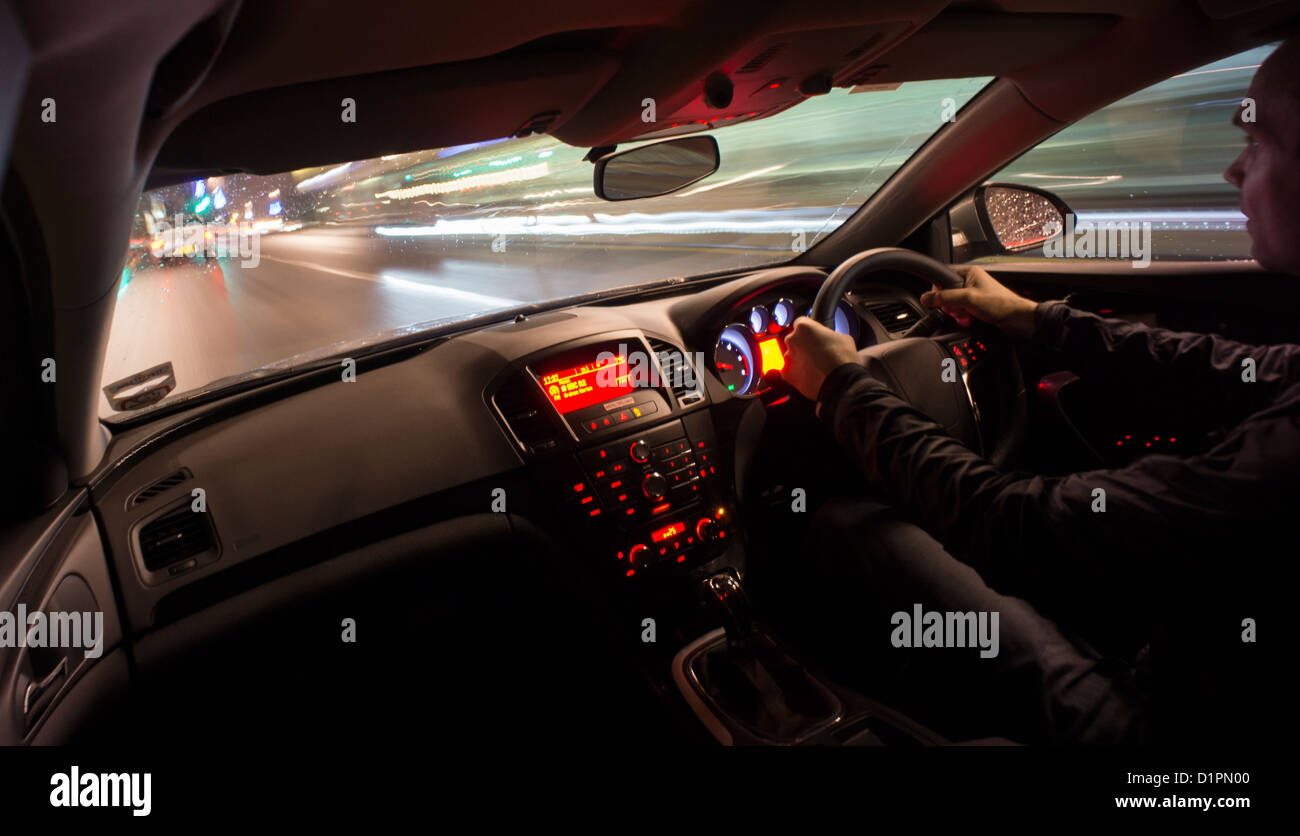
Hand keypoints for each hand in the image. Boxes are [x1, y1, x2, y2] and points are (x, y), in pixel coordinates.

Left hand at [783, 317, 859, 400]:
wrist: (841, 381)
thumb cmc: (843, 358)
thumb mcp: (842, 337)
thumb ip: (829, 335)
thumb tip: (830, 339)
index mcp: (804, 327)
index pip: (801, 323)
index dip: (809, 330)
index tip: (814, 336)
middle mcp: (792, 340)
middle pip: (795, 340)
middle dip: (803, 346)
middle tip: (817, 353)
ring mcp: (788, 358)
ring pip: (792, 356)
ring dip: (800, 360)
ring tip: (816, 367)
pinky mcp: (787, 374)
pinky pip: (790, 372)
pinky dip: (798, 374)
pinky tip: (810, 376)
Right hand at [919, 265, 1037, 338]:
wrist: (1017, 319)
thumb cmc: (1000, 304)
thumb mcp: (968, 299)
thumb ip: (945, 298)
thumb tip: (926, 298)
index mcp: (969, 272)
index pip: (944, 277)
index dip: (939, 290)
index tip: (939, 300)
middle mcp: (971, 282)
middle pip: (947, 293)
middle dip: (951, 305)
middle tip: (960, 308)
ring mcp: (973, 295)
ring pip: (953, 304)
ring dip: (957, 313)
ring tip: (967, 315)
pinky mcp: (976, 306)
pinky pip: (961, 312)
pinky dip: (963, 318)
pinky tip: (970, 319)